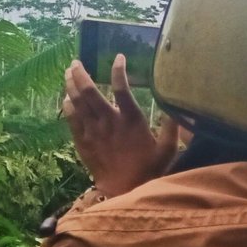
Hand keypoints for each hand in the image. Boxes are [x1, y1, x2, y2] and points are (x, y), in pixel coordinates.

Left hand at [62, 55, 178, 196]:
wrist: (124, 189)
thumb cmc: (149, 169)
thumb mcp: (168, 148)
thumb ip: (173, 126)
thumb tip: (180, 107)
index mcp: (131, 120)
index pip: (121, 88)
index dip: (119, 70)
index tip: (118, 57)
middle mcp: (109, 121)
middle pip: (90, 91)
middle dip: (80, 73)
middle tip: (76, 62)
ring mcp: (93, 131)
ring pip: (77, 102)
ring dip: (70, 85)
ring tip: (67, 73)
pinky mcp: (83, 141)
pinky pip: (71, 119)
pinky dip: (68, 106)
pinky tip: (66, 98)